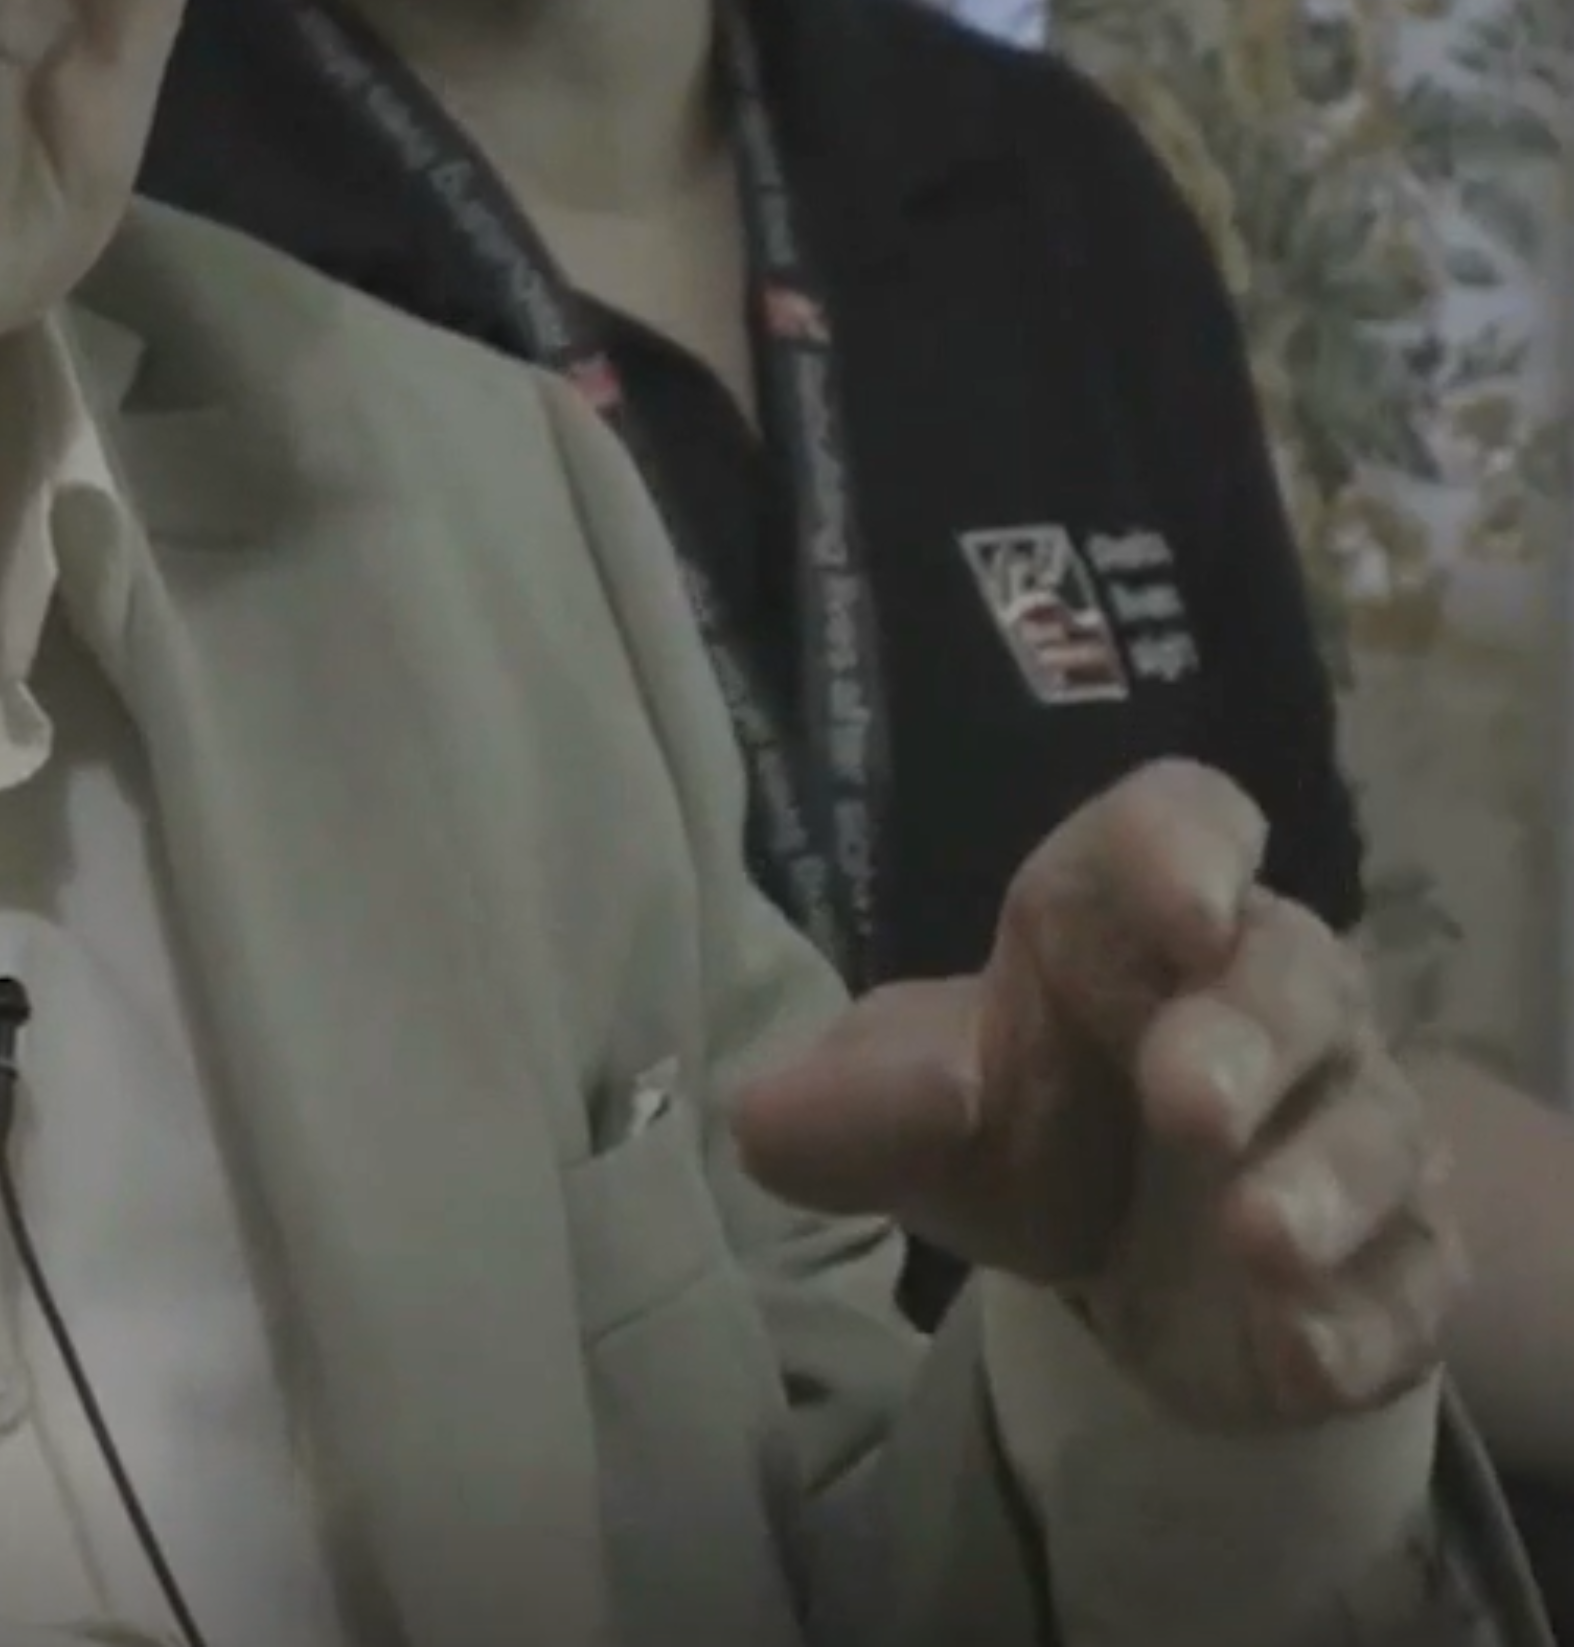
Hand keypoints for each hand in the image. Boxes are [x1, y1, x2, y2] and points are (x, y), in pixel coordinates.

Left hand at [729, 758, 1460, 1432]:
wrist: (1115, 1262)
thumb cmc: (1016, 1124)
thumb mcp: (904, 1113)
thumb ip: (838, 1101)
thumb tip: (760, 1118)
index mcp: (1128, 921)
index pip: (1184, 825)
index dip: (1189, 848)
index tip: (1179, 896)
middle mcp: (1264, 1002)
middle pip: (1290, 977)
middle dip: (1245, 1034)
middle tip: (1184, 1100)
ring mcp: (1348, 1130)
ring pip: (1373, 1128)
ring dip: (1321, 1179)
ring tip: (1253, 1236)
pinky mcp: (1394, 1262)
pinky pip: (1410, 1276)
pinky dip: (1360, 1314)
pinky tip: (1301, 1344)